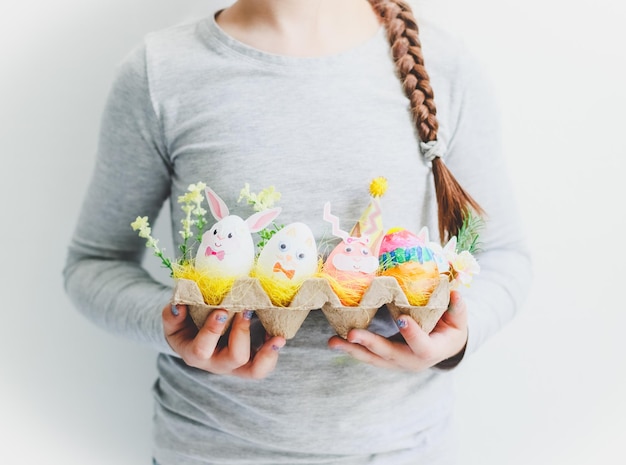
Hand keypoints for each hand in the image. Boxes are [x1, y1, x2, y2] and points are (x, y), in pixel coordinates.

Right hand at [163, 304, 285, 378]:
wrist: (195, 336)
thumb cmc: (186, 325)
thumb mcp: (174, 320)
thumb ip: (172, 314)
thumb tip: (179, 307)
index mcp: (194, 353)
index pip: (202, 349)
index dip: (212, 331)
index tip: (222, 310)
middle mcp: (216, 364)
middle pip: (233, 358)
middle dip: (241, 333)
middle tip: (246, 309)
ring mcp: (235, 366)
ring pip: (254, 371)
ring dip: (267, 353)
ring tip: (277, 337)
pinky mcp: (250, 364)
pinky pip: (265, 367)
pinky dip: (274, 352)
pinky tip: (279, 335)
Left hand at [327, 291, 467, 371]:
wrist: (443, 348)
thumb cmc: (451, 330)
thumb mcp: (459, 321)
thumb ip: (458, 309)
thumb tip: (455, 294)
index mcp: (431, 351)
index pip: (422, 345)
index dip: (413, 334)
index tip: (402, 320)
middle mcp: (411, 361)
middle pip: (389, 354)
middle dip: (369, 344)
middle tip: (352, 334)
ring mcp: (396, 362)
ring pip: (373, 358)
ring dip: (352, 350)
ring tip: (333, 342)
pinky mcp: (385, 359)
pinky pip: (367, 355)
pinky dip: (351, 348)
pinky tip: (335, 341)